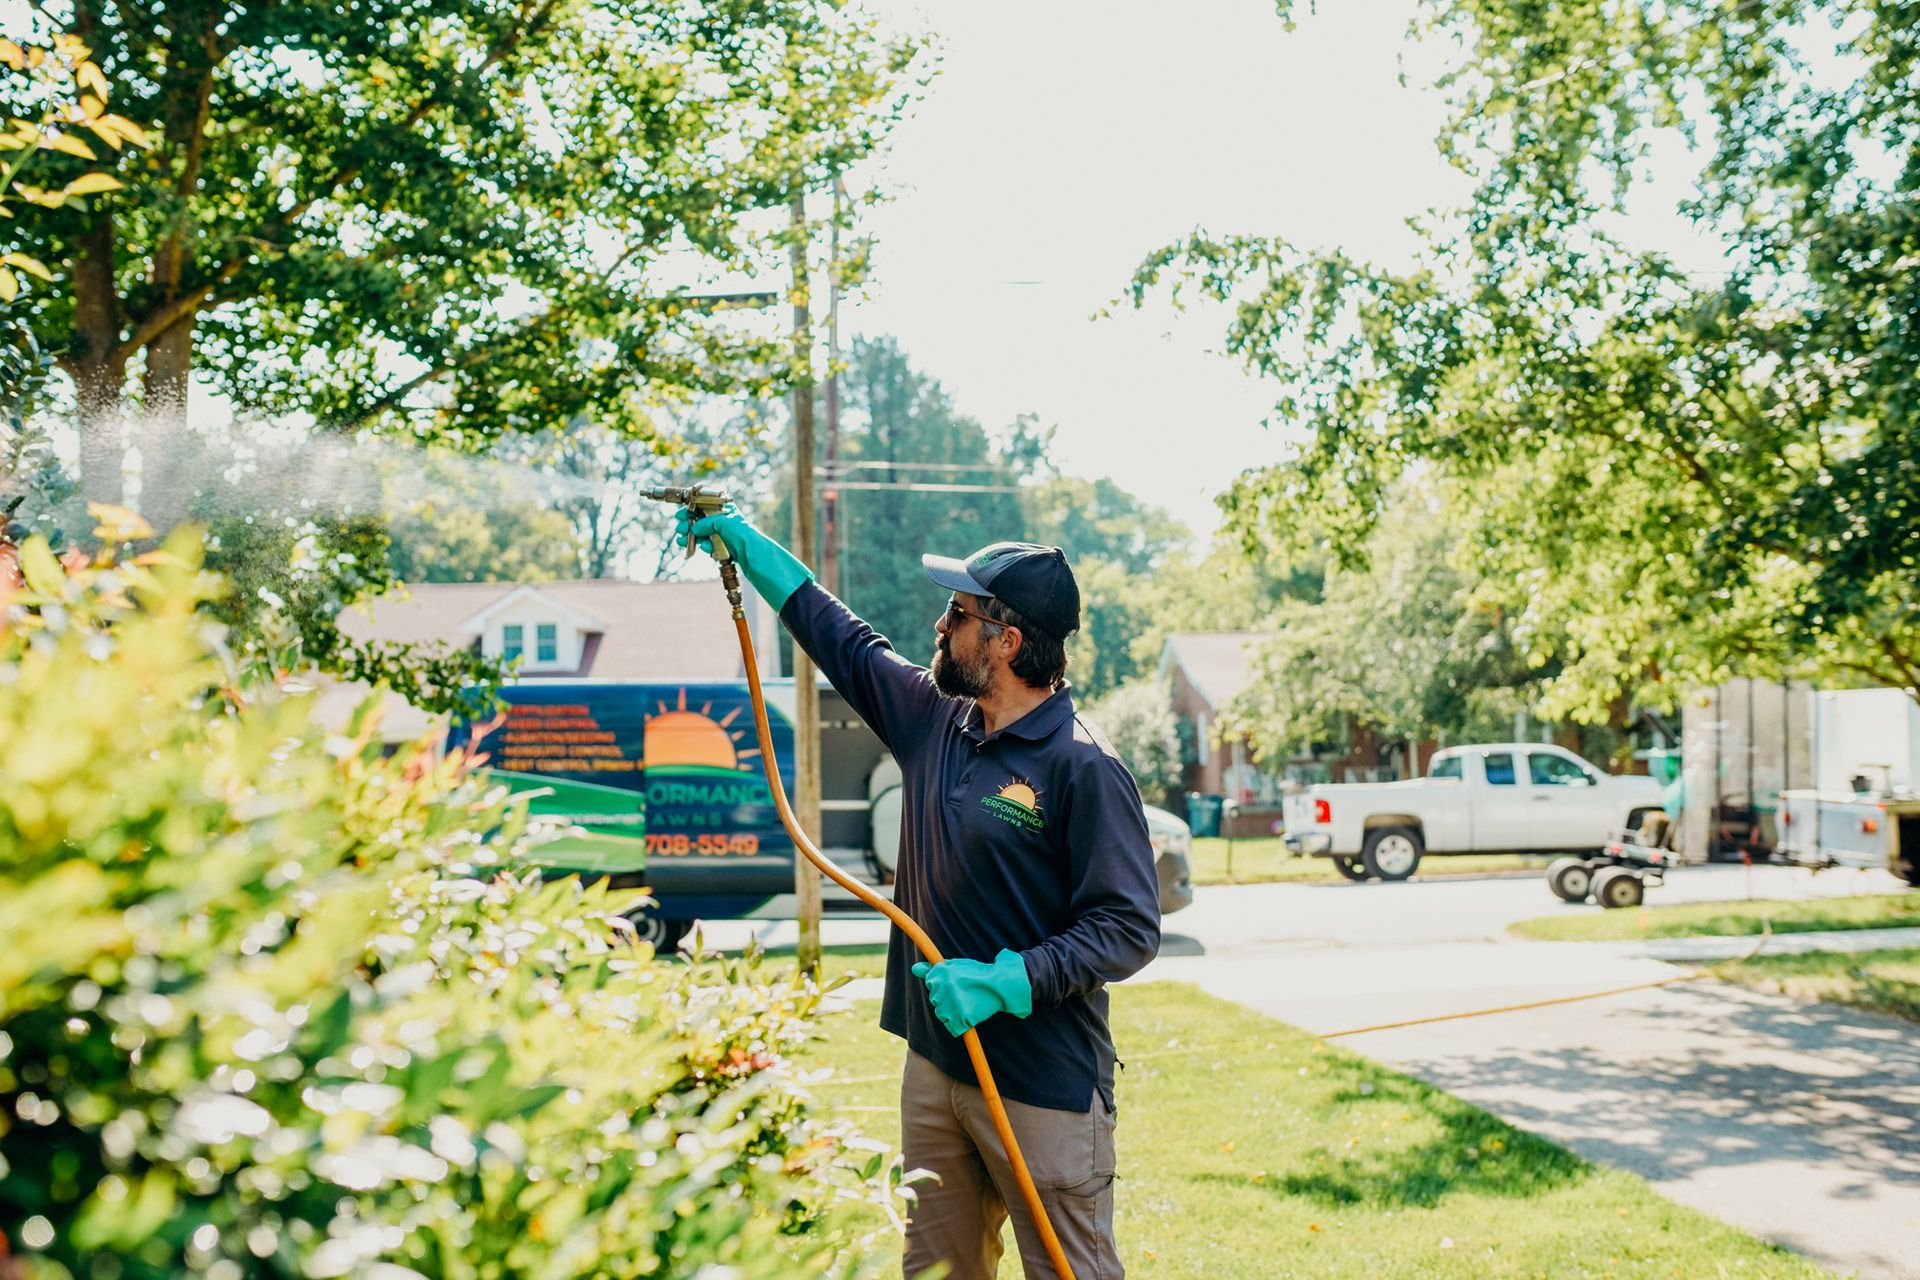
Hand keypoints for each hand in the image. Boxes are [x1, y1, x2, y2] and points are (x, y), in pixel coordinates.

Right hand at [673, 503, 811, 611]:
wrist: (757, 558)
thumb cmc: (744, 536)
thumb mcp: (722, 522)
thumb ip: (706, 522)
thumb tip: (694, 528)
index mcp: (727, 508)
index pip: (705, 503)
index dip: (691, 507)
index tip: (680, 514)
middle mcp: (726, 519)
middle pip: (701, 518)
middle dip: (689, 523)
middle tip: (679, 529)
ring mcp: (726, 534)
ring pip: (704, 533)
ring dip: (692, 536)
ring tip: (682, 541)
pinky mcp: (727, 547)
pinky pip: (710, 545)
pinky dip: (703, 546)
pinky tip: (700, 548)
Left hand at [911, 950, 1032, 1036]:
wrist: (1000, 984)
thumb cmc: (978, 973)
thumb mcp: (955, 965)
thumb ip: (933, 969)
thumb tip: (914, 968)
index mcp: (940, 973)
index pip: (931, 983)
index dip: (944, 985)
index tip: (956, 984)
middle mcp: (942, 988)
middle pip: (936, 1000)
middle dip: (947, 999)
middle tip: (965, 994)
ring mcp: (950, 1004)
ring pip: (942, 1015)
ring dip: (952, 1012)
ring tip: (968, 1003)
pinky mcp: (959, 1018)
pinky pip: (952, 1027)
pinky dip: (960, 1025)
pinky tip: (970, 1015)